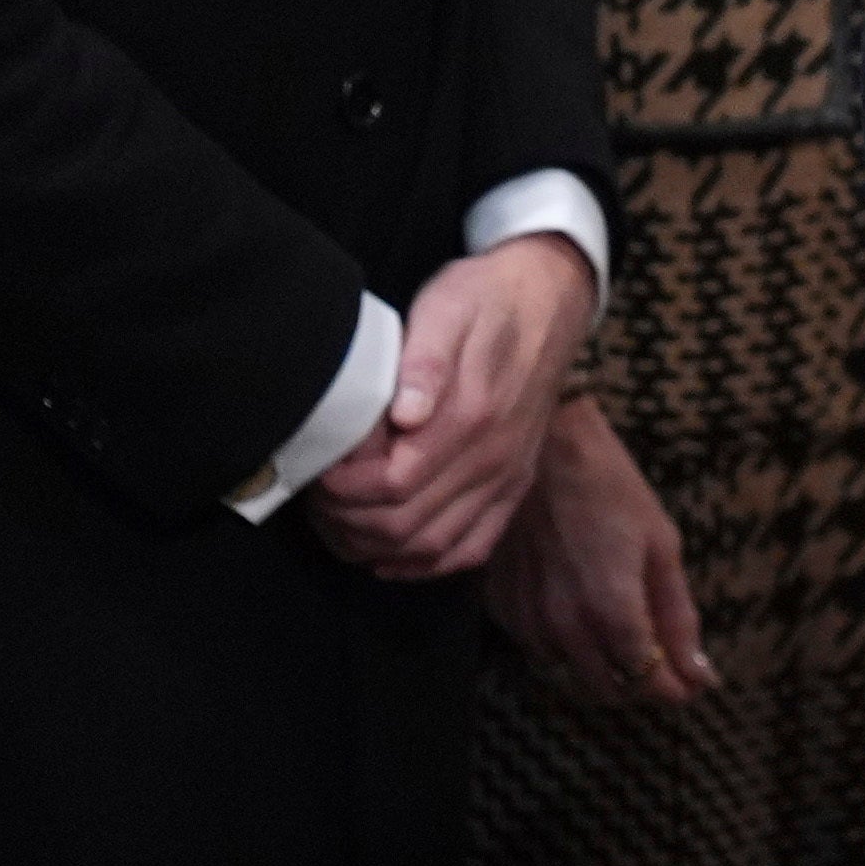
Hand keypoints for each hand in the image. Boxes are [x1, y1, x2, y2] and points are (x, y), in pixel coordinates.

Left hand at [308, 234, 596, 579]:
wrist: (549, 300)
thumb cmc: (485, 300)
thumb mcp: (448, 306)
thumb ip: (426, 361)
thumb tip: (405, 414)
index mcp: (471, 416)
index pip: (392, 483)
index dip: (343, 489)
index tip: (316, 470)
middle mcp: (493, 458)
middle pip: (405, 525)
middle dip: (347, 522)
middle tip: (316, 499)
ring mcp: (507, 477)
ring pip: (433, 546)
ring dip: (376, 548)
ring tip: (339, 525)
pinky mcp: (514, 486)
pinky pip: (471, 548)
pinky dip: (425, 565)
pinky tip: (391, 556)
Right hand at [483, 398, 715, 706]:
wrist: (542, 446)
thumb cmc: (611, 488)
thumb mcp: (661, 547)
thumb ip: (678, 618)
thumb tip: (700, 676)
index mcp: (612, 612)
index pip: (648, 684)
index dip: (674, 689)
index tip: (691, 682)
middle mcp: (564, 627)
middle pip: (607, 690)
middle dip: (639, 680)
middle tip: (659, 653)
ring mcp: (527, 619)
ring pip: (570, 671)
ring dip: (598, 661)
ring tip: (615, 619)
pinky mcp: (501, 606)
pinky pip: (538, 645)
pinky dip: (561, 638)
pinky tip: (575, 601)